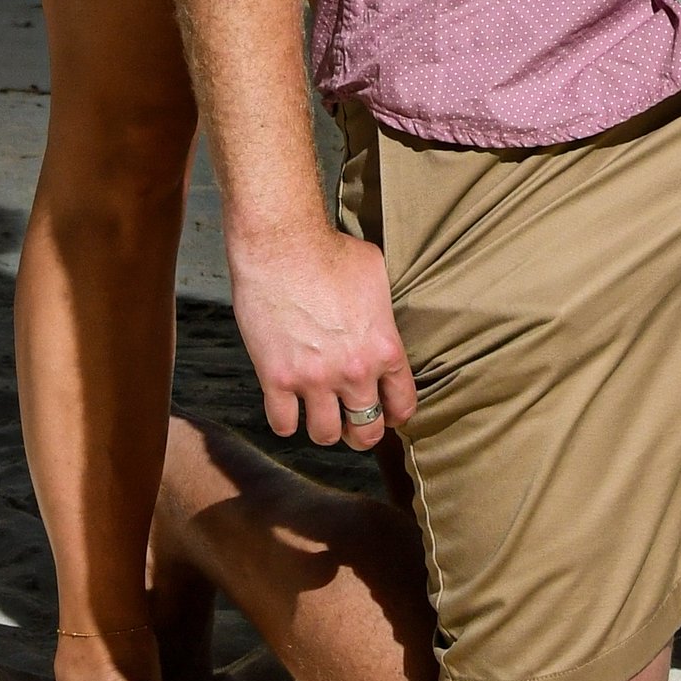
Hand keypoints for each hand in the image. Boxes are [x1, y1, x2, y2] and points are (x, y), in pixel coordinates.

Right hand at [226, 219, 417, 448]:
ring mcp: (314, 379)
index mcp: (384, 348)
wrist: (281, 244)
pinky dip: (286, 421)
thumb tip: (378, 323)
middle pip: (366, 431)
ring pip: (325, 435)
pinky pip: (283, 424)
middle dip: (362, 432)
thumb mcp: (375, 276)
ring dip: (324, 429)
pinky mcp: (277, 379)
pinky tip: (287, 408)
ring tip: (319, 416)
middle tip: (353, 424)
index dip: (396, 414)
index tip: (387, 413)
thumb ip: (381, 313)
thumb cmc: (329, 250)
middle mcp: (353, 372)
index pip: (403, 403)